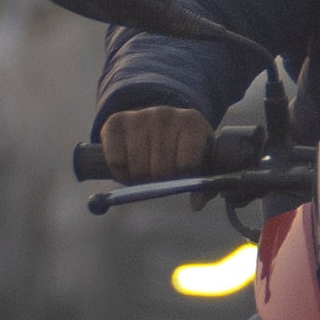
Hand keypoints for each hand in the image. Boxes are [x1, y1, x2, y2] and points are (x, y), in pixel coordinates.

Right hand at [96, 104, 213, 186]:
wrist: (158, 124)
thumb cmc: (182, 147)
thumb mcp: (200, 161)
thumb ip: (204, 186)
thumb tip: (196, 204)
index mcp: (192, 122)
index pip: (187, 164)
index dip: (182, 178)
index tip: (179, 176)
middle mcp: (165, 114)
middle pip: (161, 168)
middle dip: (159, 180)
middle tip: (160, 176)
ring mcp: (139, 115)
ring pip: (138, 167)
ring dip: (139, 178)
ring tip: (145, 171)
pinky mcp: (115, 121)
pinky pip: (116, 160)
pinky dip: (120, 172)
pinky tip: (128, 166)